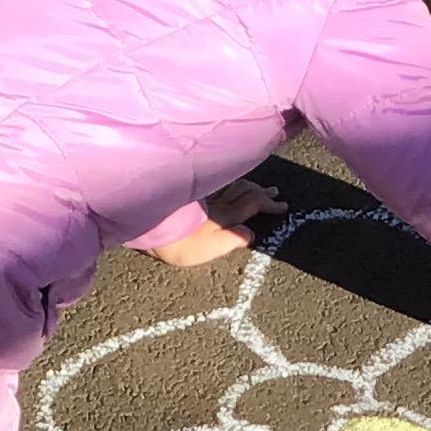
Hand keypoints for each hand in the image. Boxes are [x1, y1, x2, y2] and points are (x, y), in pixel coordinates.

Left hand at [150, 179, 286, 267]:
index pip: (253, 204)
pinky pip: (218, 183)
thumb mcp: (208, 249)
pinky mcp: (192, 195)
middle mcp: (217, 203)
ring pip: (232, 185)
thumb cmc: (178, 244)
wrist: (148, 227)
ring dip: (249, 186)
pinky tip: (230, 182)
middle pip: (245, 191)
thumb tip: (251, 233)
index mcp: (225, 216)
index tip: (283, 207)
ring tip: (259, 187)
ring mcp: (204, 197)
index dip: (269, 205)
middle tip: (276, 194)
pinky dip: (230, 182)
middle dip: (262, 193)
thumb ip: (231, 240)